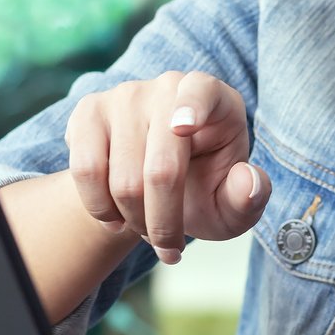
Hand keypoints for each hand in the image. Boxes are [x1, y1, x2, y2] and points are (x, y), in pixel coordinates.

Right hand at [64, 71, 272, 265]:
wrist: (153, 186)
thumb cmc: (202, 189)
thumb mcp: (231, 206)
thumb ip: (249, 198)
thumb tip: (248, 180)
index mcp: (215, 98)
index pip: (202, 91)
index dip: (192, 107)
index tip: (183, 128)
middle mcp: (169, 87)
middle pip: (160, 168)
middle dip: (163, 222)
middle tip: (168, 247)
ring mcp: (125, 95)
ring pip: (121, 178)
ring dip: (133, 220)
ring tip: (145, 227)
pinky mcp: (90, 111)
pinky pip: (85, 169)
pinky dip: (99, 207)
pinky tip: (114, 217)